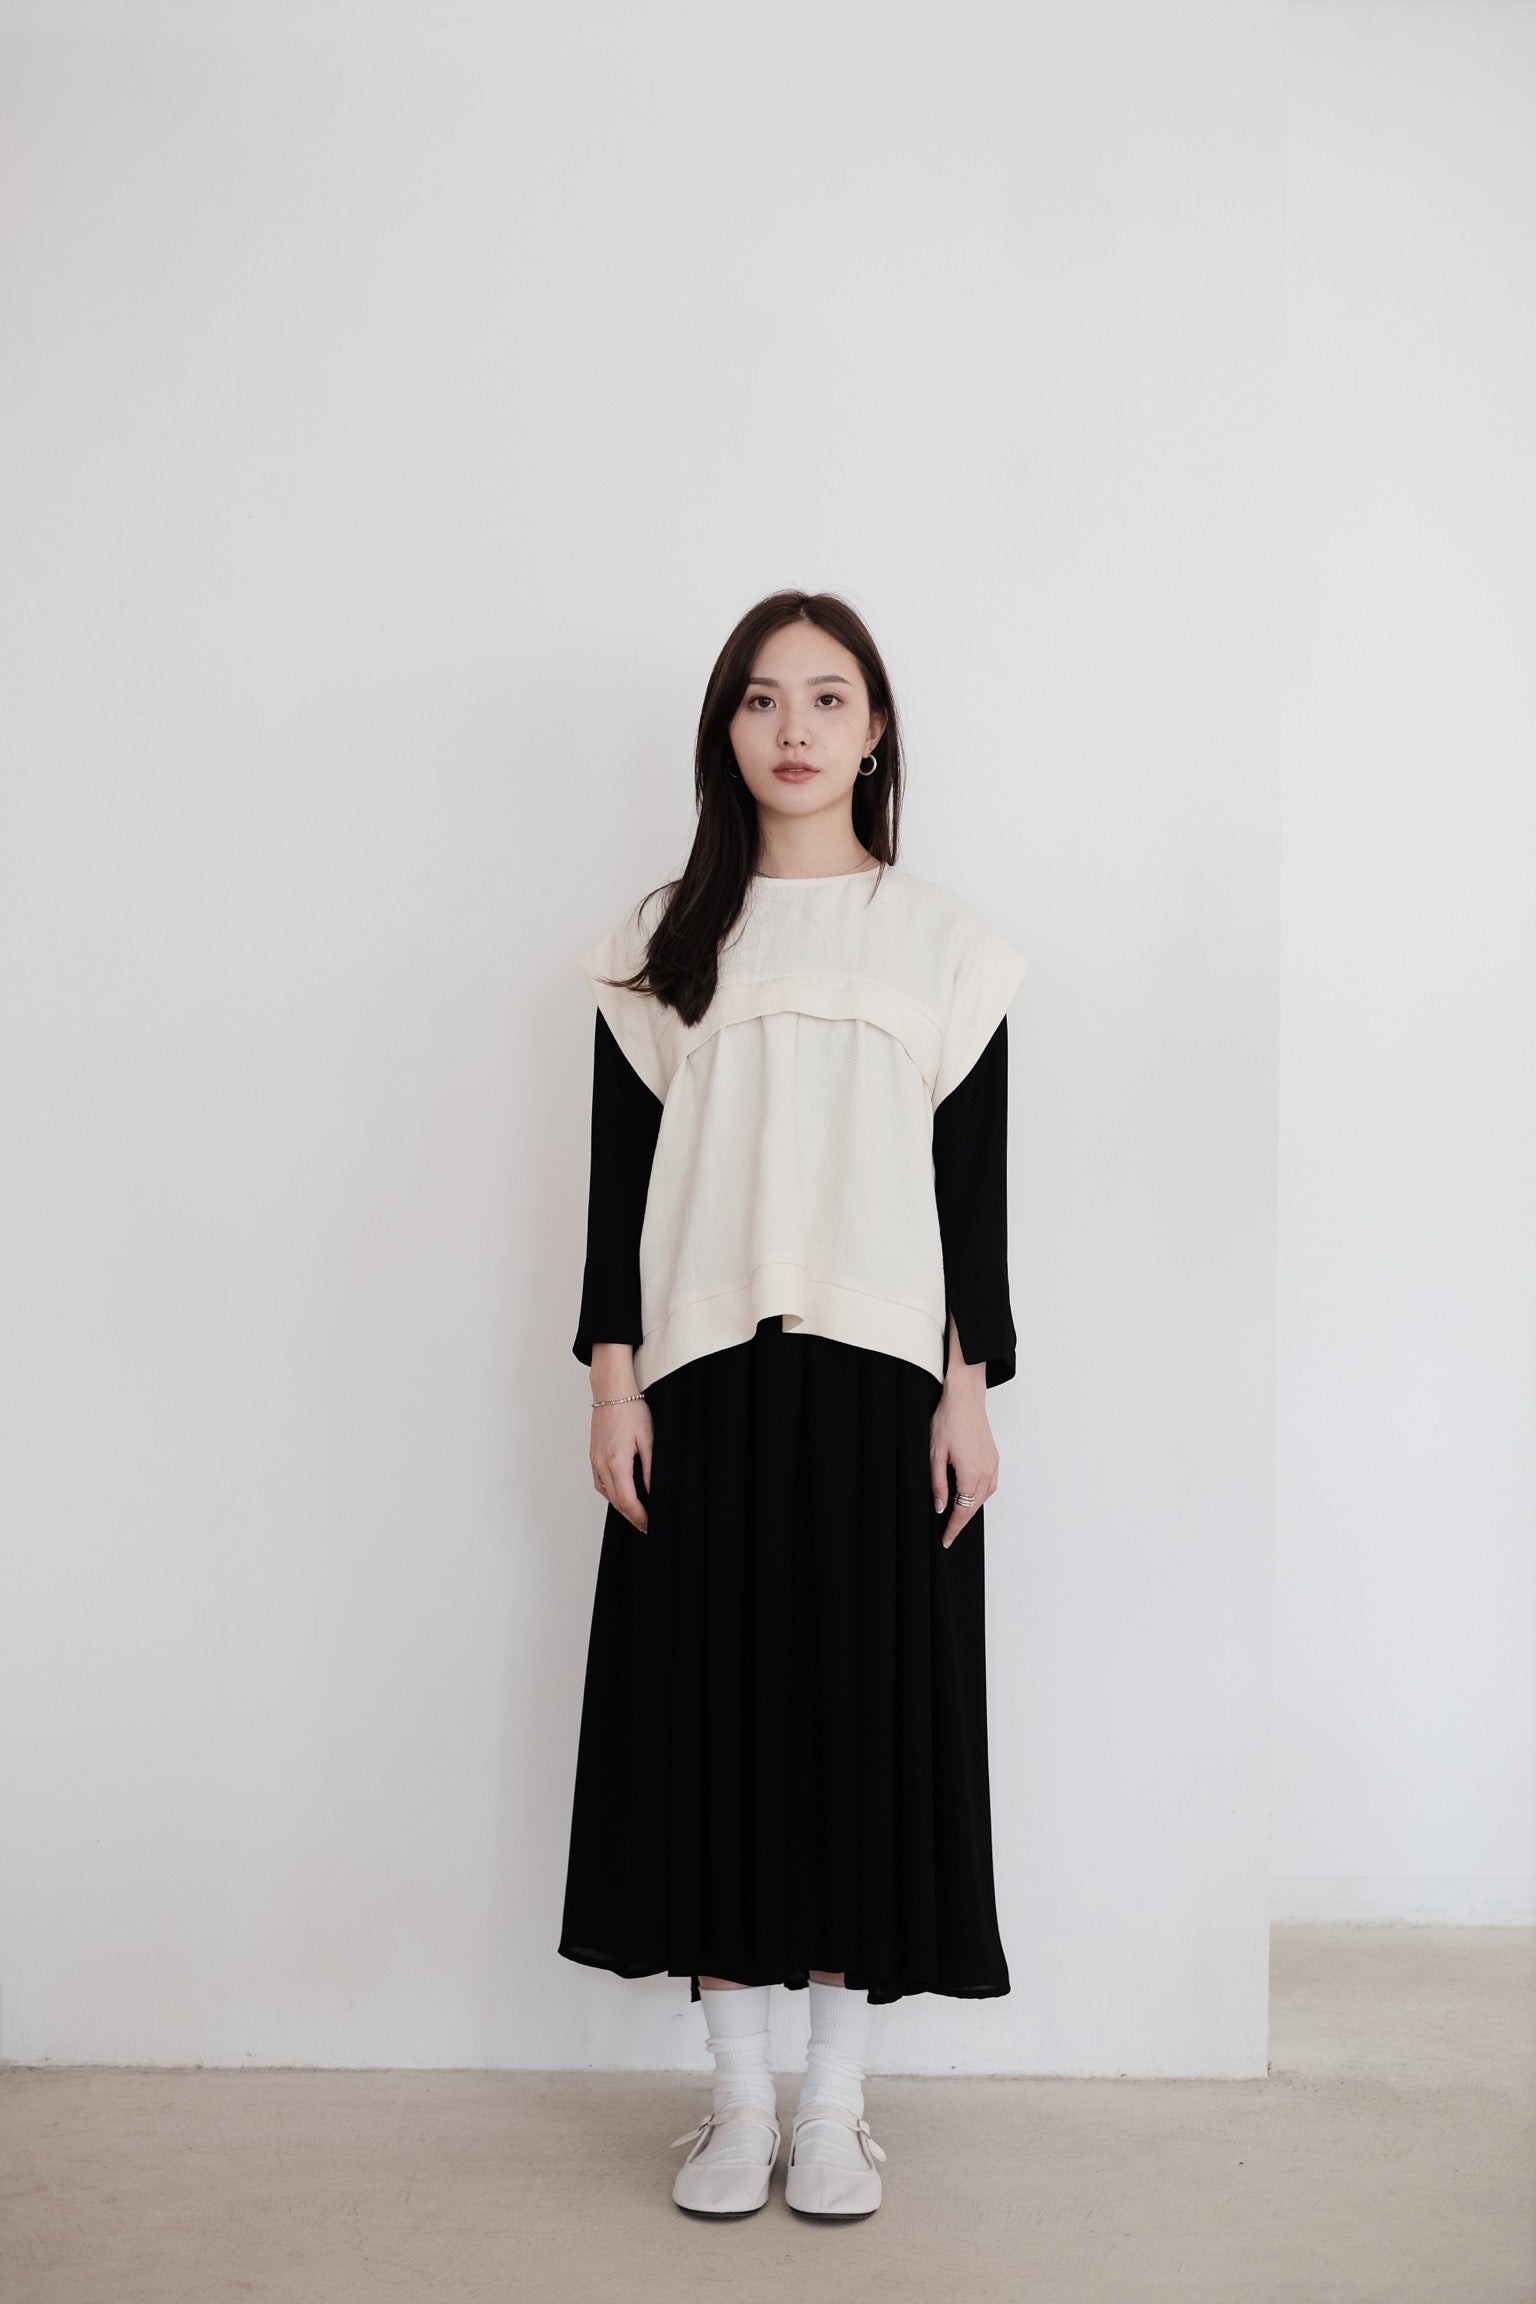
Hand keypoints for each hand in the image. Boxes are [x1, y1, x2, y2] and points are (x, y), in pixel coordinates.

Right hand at [590, 1397, 652, 1531]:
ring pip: (607, 1495)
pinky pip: (601, 1483)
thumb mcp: (648, 1440)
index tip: (650, 1525)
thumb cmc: (631, 1410)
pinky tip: (622, 1495)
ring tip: (637, 1514)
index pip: (628, 1501)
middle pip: (616, 1502)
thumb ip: (650, 1469)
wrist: (611, 1392)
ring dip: (622, 1507)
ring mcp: (595, 1461)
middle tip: (646, 1526)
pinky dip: (612, 1494)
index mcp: (616, 1462)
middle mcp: (601, 1465)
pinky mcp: (593, 1456)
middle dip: (632, 1517)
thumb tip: (653, 1492)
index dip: (639, 1517)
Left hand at [930, 1364, 997, 1549]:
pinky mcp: (995, 1458)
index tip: (946, 1540)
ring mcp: (993, 1465)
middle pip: (975, 1507)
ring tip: (957, 1518)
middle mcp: (986, 1472)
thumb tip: (941, 1507)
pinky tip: (971, 1496)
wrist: (965, 1399)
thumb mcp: (934, 1454)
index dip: (953, 1528)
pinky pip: (991, 1485)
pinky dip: (980, 1496)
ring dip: (971, 1509)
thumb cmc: (948, 1421)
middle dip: (961, 1523)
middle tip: (948, 1534)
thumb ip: (938, 1484)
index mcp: (971, 1474)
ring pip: (984, 1498)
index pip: (962, 1511)